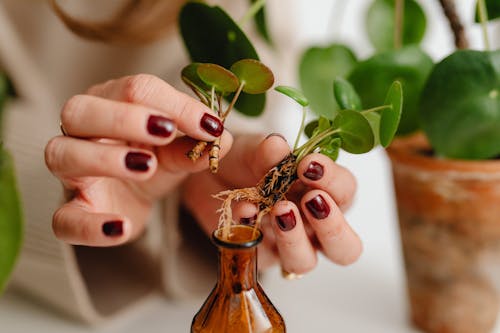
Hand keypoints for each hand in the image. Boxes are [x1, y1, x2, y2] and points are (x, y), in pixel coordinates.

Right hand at [45, 74, 232, 245]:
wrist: (130, 202)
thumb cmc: (150, 162)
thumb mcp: (177, 151)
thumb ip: (195, 145)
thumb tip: (224, 140)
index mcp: (110, 104)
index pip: (133, 90)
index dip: (174, 105)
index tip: (210, 125)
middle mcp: (81, 132)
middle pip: (80, 110)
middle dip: (123, 118)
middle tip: (166, 131)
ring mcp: (72, 173)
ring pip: (62, 154)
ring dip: (104, 158)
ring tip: (146, 166)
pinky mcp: (73, 211)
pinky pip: (64, 219)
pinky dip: (90, 226)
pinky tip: (121, 227)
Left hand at [181, 134, 360, 274]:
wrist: (211, 175)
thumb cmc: (246, 161)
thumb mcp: (255, 149)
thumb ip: (268, 151)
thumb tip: (277, 146)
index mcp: (323, 193)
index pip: (346, 192)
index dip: (333, 180)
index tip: (310, 165)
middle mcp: (312, 226)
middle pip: (346, 246)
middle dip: (332, 225)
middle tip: (311, 199)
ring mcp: (286, 246)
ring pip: (305, 262)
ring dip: (294, 238)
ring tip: (279, 210)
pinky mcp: (257, 255)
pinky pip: (259, 256)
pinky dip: (251, 233)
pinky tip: (242, 212)